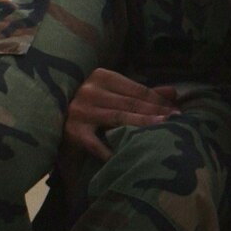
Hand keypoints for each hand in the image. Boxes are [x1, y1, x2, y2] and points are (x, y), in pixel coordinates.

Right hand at [64, 68, 179, 160]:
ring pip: (119, 118)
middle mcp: (89, 91)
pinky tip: (131, 153)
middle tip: (177, 121)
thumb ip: (141, 94)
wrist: (54, 120)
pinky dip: (113, 149)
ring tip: (163, 130)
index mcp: (101, 77)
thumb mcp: (114, 94)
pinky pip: (98, 143)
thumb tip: (173, 93)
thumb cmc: (91, 106)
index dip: (159, 100)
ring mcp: (80, 111)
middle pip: (131, 103)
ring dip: (144, 125)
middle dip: (156, 112)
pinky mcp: (73, 132)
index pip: (137, 89)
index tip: (177, 110)